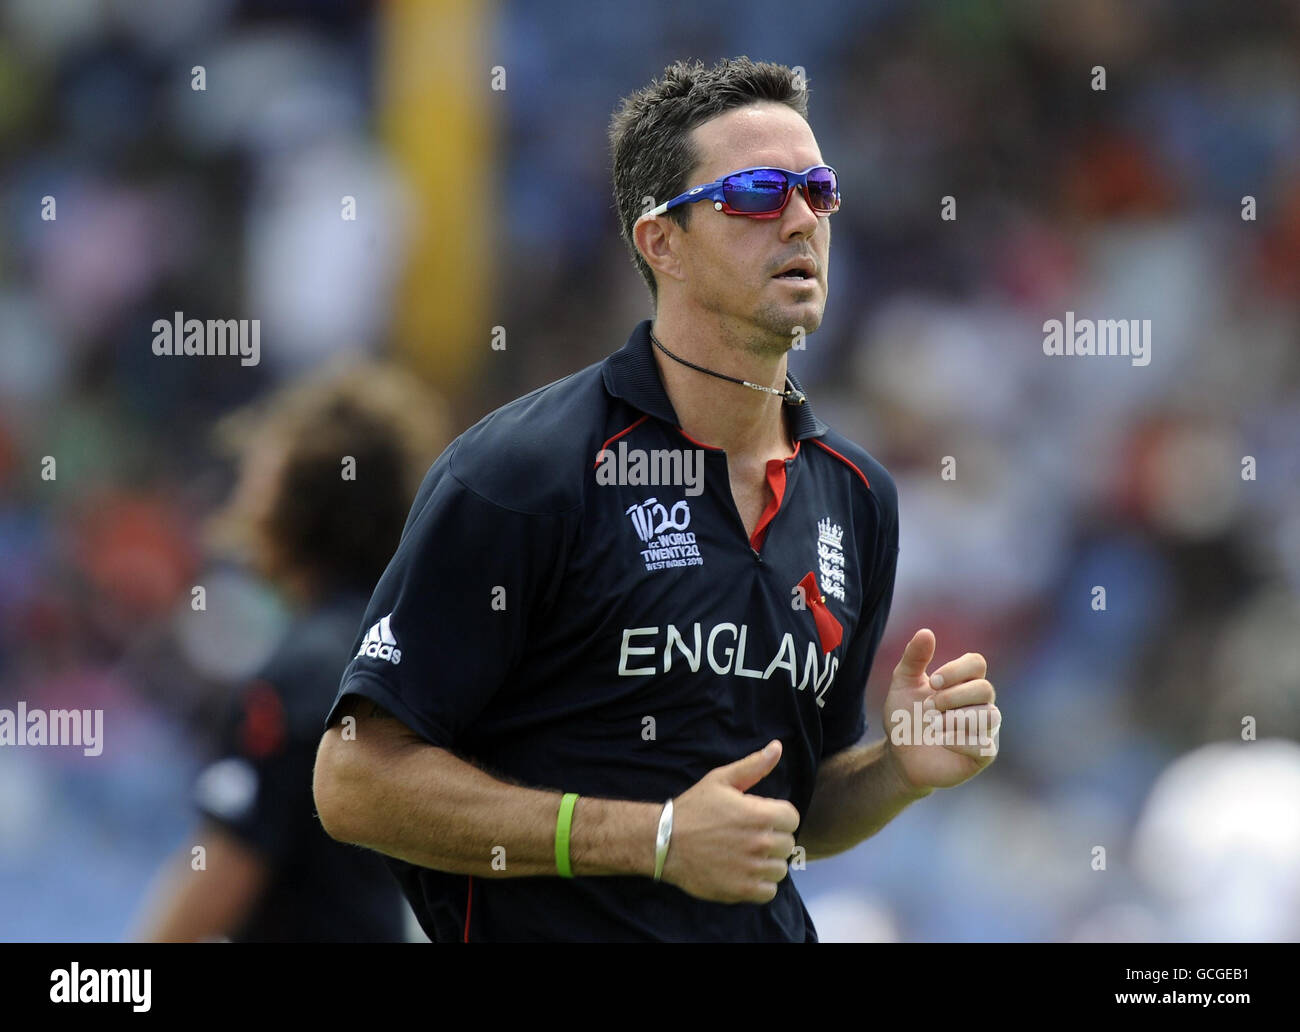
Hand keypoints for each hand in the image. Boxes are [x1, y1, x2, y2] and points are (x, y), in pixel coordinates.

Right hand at [661, 740, 800, 904]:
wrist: (664, 842)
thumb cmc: (693, 809)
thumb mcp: (721, 780)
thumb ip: (753, 765)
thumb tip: (777, 747)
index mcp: (759, 814)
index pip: (792, 818)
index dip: (777, 816)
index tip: (761, 818)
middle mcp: (760, 843)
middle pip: (788, 844)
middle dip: (773, 838)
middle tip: (750, 836)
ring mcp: (751, 869)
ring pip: (780, 869)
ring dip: (767, 863)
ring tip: (746, 855)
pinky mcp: (741, 890)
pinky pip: (769, 891)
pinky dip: (760, 884)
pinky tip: (744, 872)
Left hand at [882, 629, 999, 793]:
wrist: (899, 755)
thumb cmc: (906, 716)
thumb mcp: (903, 683)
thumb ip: (913, 658)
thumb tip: (926, 632)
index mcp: (964, 682)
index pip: (977, 663)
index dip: (956, 670)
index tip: (933, 681)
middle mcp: (980, 702)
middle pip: (985, 688)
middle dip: (953, 697)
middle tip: (928, 708)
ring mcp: (985, 728)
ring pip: (990, 716)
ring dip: (957, 719)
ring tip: (933, 725)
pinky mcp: (983, 753)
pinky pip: (985, 745)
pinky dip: (959, 741)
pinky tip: (940, 741)